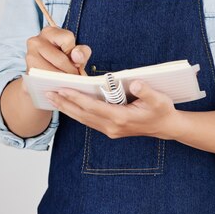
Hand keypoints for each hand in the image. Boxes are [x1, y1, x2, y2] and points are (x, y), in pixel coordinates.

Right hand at [24, 26, 91, 92]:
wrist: (44, 75)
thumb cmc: (63, 60)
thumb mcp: (77, 54)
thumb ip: (82, 52)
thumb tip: (77, 57)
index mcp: (49, 32)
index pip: (67, 39)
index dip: (75, 53)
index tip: (75, 62)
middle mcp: (35, 41)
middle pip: (60, 59)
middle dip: (71, 72)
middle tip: (76, 79)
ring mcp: (29, 56)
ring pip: (52, 72)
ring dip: (63, 81)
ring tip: (69, 83)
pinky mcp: (27, 72)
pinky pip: (44, 81)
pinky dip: (54, 86)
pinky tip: (59, 86)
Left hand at [46, 80, 182, 140]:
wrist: (166, 127)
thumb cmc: (162, 110)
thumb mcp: (159, 99)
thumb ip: (146, 91)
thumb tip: (133, 84)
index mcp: (121, 118)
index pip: (93, 107)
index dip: (77, 98)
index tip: (62, 89)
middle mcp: (112, 126)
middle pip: (82, 115)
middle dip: (64, 103)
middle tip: (48, 92)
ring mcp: (110, 130)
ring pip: (83, 119)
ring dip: (67, 109)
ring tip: (53, 98)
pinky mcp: (110, 129)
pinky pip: (88, 121)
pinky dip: (76, 113)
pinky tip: (68, 105)